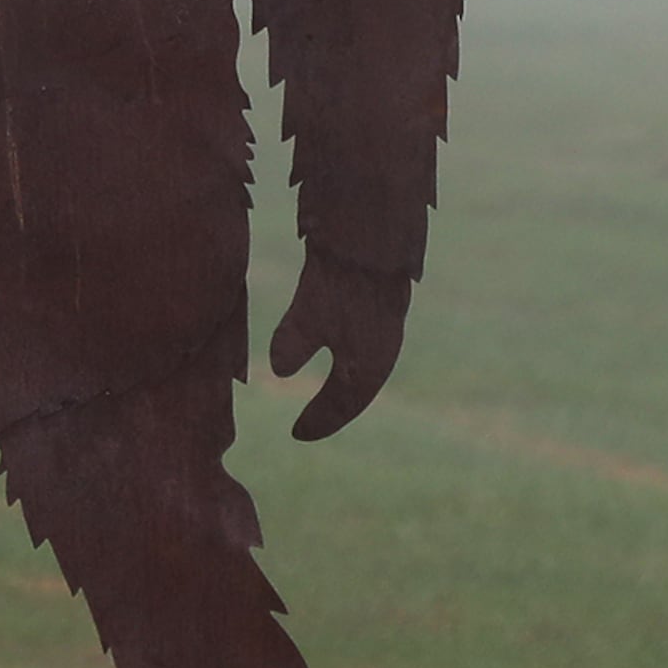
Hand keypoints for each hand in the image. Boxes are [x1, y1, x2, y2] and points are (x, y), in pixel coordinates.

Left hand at [266, 250, 409, 440]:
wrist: (377, 233)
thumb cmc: (341, 280)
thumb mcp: (307, 315)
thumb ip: (294, 345)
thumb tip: (279, 372)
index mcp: (369, 366)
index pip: (342, 406)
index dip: (319, 421)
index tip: (296, 433)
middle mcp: (384, 351)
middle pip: (356, 393)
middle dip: (332, 409)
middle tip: (308, 424)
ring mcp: (388, 328)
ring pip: (364, 369)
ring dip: (344, 385)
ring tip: (326, 394)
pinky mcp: (385, 306)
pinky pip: (368, 348)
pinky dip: (351, 360)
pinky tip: (338, 351)